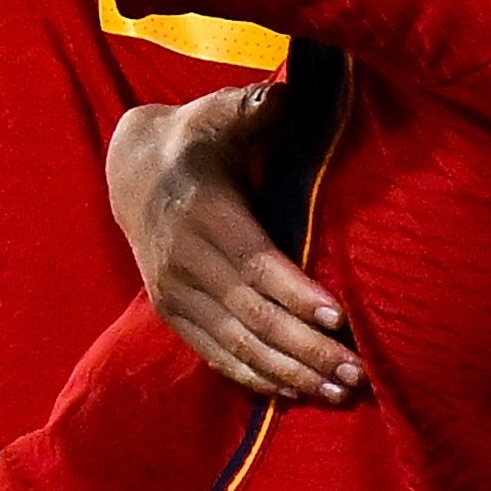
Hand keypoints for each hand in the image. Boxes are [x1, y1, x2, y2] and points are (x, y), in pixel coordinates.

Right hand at [111, 85, 358, 404]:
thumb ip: (253, 106)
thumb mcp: (219, 111)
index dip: (297, 294)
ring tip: (339, 394)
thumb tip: (281, 94)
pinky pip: (214, 356)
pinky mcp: (172, 315)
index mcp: (204, 216)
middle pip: (253, 317)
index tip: (340, 320)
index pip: (256, 265)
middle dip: (307, 350)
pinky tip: (294, 396)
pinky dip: (254, 378)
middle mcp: (184, 265)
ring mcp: (175, 296)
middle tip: (357, 375)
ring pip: (237, 346)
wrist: (132, 171)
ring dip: (289, 374)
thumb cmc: (199, 136)